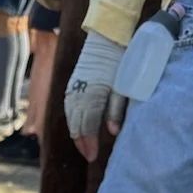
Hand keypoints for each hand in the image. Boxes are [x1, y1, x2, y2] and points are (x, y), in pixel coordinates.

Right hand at [64, 29, 127, 160]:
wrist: (107, 37)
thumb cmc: (120, 61)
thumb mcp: (123, 85)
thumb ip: (116, 110)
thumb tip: (112, 133)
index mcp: (92, 96)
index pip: (87, 127)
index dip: (89, 144)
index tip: (93, 156)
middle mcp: (78, 95)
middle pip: (76, 126)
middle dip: (82, 142)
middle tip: (89, 155)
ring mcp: (73, 89)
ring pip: (71, 118)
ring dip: (77, 133)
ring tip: (84, 144)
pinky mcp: (72, 85)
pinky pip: (70, 109)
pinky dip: (73, 121)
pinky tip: (79, 127)